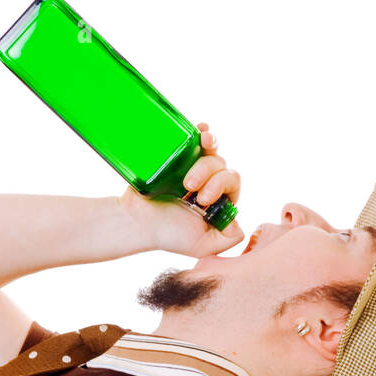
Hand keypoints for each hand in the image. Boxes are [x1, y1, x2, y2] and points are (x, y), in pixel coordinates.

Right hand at [118, 121, 243, 257]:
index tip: (201, 199)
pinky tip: (202, 129)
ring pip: (212, 151)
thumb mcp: (202, 246)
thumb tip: (239, 222)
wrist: (136, 221)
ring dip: (205, 154)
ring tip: (188, 165)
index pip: (231, 183)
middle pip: (222, 166)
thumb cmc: (167, 234)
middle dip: (207, 173)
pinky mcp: (179, 154)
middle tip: (187, 185)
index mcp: (218, 201)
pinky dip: (203, 131)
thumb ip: (227, 240)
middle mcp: (209, 182)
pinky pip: (196, 138)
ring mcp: (194, 166)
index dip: (220, 185)